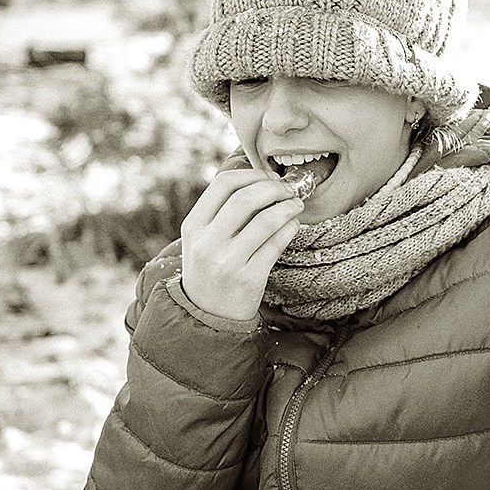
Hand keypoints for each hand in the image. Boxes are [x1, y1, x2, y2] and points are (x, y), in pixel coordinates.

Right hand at [177, 167, 303, 319]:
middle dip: (274, 187)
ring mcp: (228, 262)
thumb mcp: (202, 239)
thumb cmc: (210, 268)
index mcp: (193, 226)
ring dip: (288, 206)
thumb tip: (262, 180)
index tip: (269, 177)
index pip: (224, 184)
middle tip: (289, 188)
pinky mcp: (250, 278)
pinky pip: (277, 244)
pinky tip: (293, 225)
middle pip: (246, 198)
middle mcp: (207, 243)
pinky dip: (290, 228)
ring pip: (266, 220)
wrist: (207, 315)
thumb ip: (222, 212)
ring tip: (296, 204)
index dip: (252, 174)